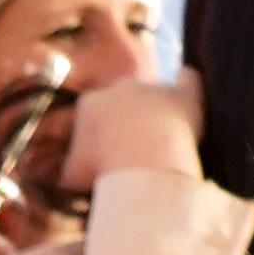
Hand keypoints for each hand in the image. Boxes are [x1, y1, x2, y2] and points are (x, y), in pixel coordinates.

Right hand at [61, 70, 206, 189]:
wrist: (143, 166)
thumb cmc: (103, 172)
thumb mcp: (72, 176)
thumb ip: (69, 167)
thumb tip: (66, 175)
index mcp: (89, 103)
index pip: (91, 110)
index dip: (97, 131)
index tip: (102, 151)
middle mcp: (119, 87)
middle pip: (120, 96)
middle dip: (123, 115)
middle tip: (130, 144)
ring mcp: (153, 87)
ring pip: (152, 89)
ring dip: (153, 106)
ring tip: (159, 131)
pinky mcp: (182, 93)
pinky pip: (187, 78)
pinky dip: (186, 82)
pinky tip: (186, 87)